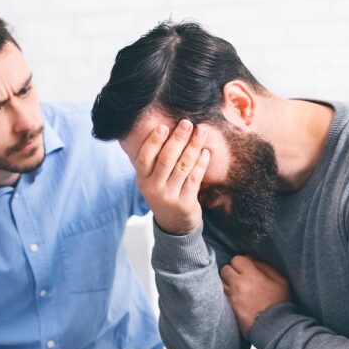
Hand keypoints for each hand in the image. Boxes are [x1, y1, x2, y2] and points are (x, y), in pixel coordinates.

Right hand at [132, 120, 209, 235]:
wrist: (174, 224)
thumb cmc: (164, 194)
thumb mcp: (153, 181)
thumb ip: (156, 161)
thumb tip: (168, 130)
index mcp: (143, 180)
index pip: (145, 157)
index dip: (154, 141)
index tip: (164, 126)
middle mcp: (153, 189)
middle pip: (166, 159)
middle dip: (178, 139)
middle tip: (187, 123)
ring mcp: (169, 197)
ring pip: (182, 167)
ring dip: (193, 146)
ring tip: (201, 132)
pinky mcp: (185, 203)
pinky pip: (194, 178)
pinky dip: (201, 163)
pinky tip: (205, 152)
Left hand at [221, 256, 289, 337]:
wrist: (274, 327)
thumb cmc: (279, 302)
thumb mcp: (280, 281)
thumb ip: (265, 267)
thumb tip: (250, 259)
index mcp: (252, 275)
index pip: (236, 259)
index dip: (241, 262)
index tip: (246, 268)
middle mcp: (238, 284)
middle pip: (225, 269)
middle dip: (232, 271)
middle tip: (240, 277)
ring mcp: (232, 296)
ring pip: (221, 282)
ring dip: (228, 282)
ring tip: (237, 288)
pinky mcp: (228, 307)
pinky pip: (222, 294)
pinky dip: (227, 293)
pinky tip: (235, 297)